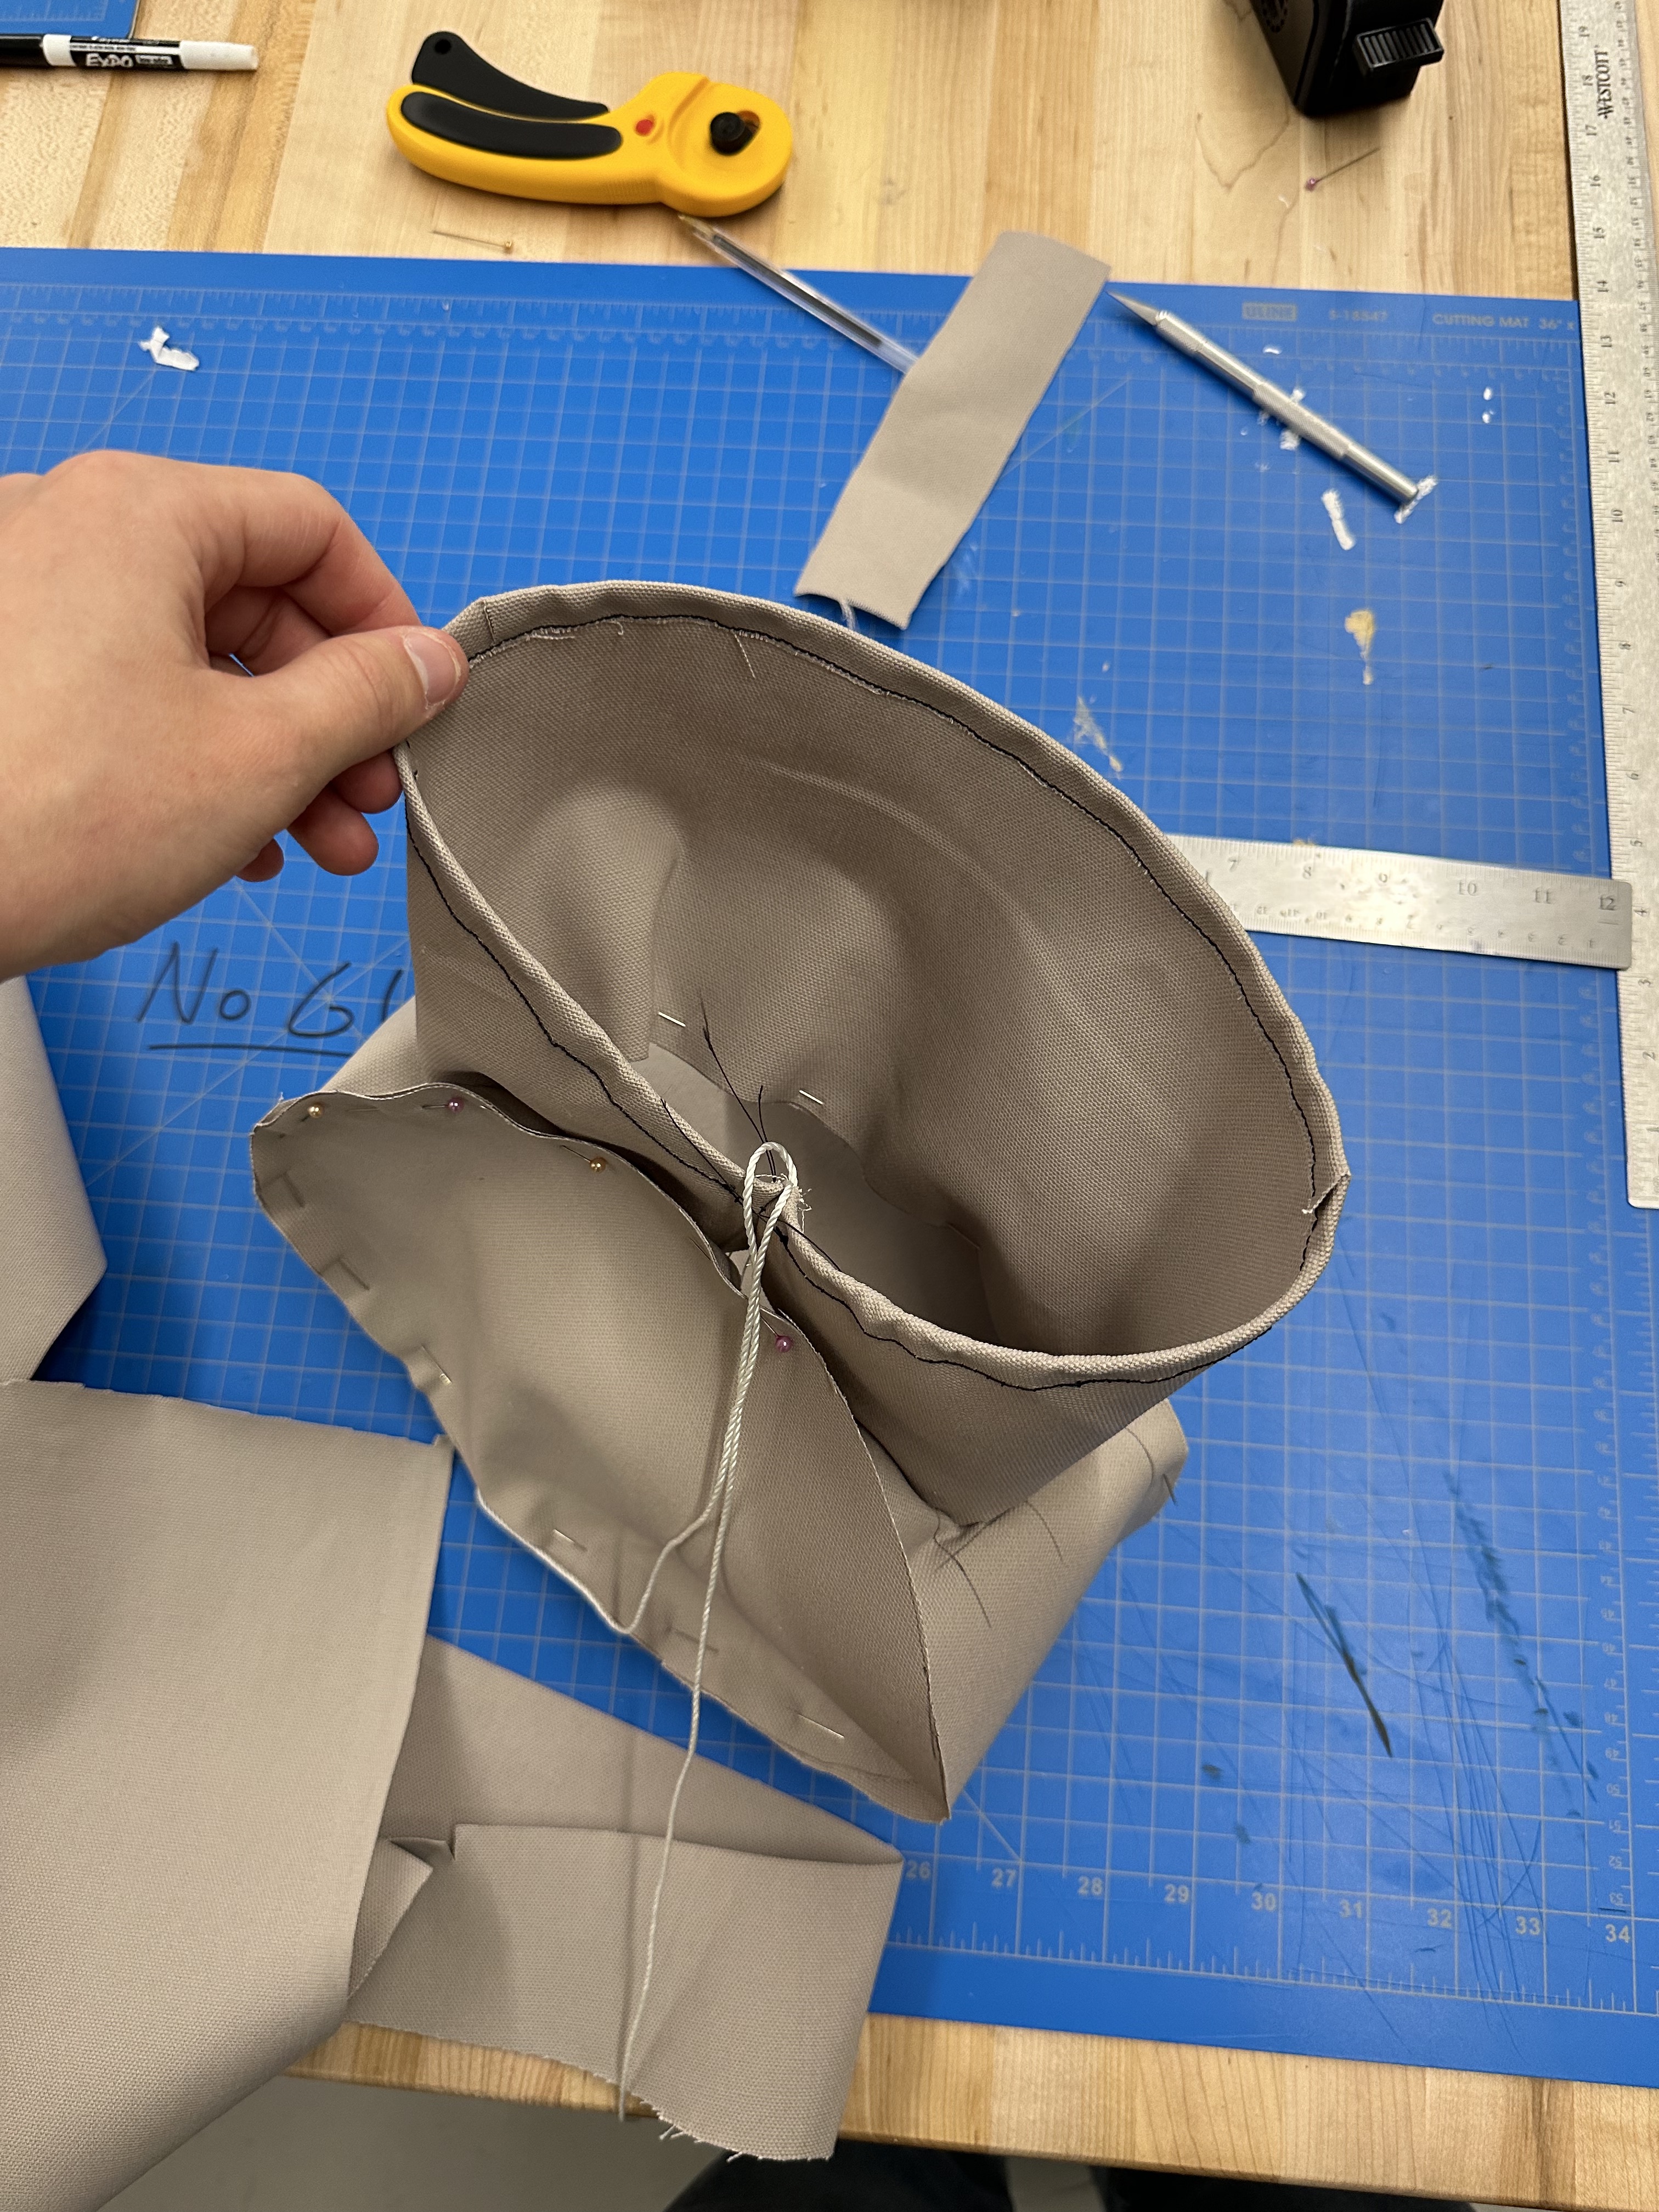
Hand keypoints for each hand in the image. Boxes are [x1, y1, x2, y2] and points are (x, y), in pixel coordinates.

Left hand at [0, 450, 469, 979]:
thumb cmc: (50, 815)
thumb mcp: (260, 755)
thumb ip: (366, 697)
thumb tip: (428, 665)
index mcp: (139, 513)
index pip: (311, 529)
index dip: (384, 618)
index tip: (415, 697)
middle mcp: (68, 530)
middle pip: (252, 599)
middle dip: (331, 712)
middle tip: (371, 795)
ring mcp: (20, 597)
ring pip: (190, 656)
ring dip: (274, 751)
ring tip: (317, 842)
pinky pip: (123, 689)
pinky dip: (193, 755)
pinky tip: (232, 841)